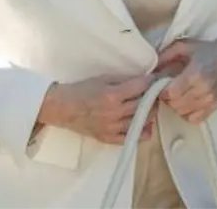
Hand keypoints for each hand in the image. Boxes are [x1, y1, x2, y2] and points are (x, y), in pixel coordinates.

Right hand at [37, 74, 155, 145]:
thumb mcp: (101, 79)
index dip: (151, 82)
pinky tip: (142, 124)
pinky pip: (132, 138)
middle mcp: (115, 113)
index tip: (155, 80)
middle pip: (145, 106)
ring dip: (149, 113)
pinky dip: (142, 131)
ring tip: (147, 107)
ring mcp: (113, 127)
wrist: (61, 108)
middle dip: (152, 98)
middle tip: (153, 93)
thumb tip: (142, 80)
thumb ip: (122, 80)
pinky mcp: (109, 138)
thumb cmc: (80, 91)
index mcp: (112, 95)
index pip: (140, 88)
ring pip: (142, 122)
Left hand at [156, 38, 216, 124]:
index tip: (159, 85)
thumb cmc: (204, 51)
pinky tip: (185, 102)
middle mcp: (204, 90)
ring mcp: (211, 101)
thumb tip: (150, 70)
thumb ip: (165, 57)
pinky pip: (195, 119)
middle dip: (166, 98)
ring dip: (175, 106)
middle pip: (176, 105)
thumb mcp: (182, 46)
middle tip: (166, 89)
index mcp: (195, 74)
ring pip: (183, 113)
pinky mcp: (214, 107)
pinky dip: (186, 113)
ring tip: (176, 94)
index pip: (172, 93)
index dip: (161, 91)